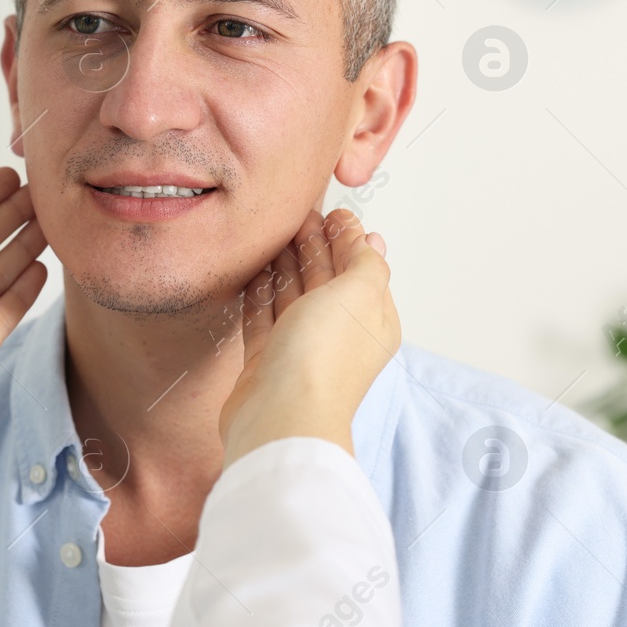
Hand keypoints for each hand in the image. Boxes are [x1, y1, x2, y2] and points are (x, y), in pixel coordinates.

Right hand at [219, 208, 399, 465]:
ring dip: (286, 265)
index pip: (361, 269)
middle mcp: (338, 334)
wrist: (281, 415)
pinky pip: (263, 317)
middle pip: (326, 280)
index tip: (331, 211)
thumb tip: (372, 240)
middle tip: (299, 214)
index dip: (347, 238)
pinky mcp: (267, 359)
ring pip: (292, 296)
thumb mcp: (359, 294)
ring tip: (274, 234)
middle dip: (315, 246)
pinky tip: (253, 271)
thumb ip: (365, 263)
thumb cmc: (323, 358)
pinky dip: (260, 292)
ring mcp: (301, 347)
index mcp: (372, 320)